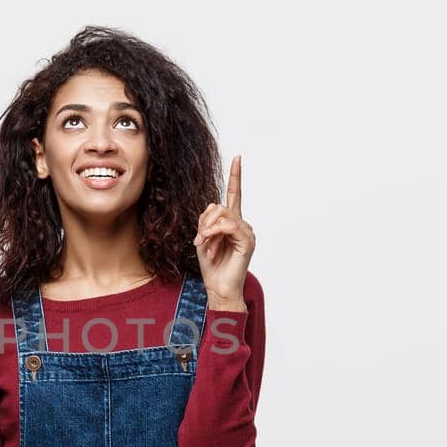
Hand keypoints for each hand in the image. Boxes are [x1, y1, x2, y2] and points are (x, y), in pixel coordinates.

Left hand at [193, 154, 254, 311]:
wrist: (218, 288)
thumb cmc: (212, 266)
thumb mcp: (203, 239)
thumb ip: (206, 221)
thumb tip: (212, 209)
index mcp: (231, 222)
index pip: (234, 195)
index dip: (236, 176)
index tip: (238, 158)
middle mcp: (242, 224)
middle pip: (218, 206)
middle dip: (203, 222)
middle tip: (199, 240)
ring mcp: (246, 232)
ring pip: (222, 214)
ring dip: (207, 229)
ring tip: (204, 246)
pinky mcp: (247, 241)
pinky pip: (228, 225)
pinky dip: (214, 233)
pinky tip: (209, 245)